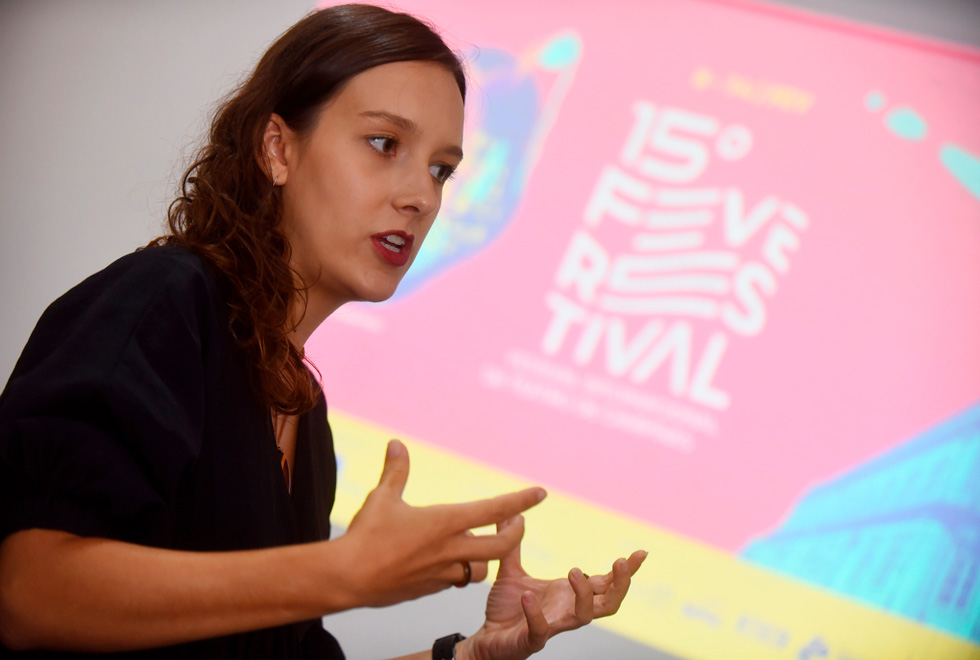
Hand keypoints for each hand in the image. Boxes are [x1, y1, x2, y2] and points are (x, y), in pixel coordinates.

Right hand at [337, 440, 546, 607]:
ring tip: (478, 543)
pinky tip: (447, 562)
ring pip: (480, 570)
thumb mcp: (382, 497)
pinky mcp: (429, 588)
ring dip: (485, 557)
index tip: (540, 493)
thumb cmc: (365, 536)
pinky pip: (454, 581)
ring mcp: (441, 572)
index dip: (521, 501)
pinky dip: (458, 571)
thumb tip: (397, 443)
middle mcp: (450, 549)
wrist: (347, 579)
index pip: (494, 509)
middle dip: (516, 533)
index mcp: (444, 522)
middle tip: (516, 523)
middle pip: (502, 546)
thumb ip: (396, 470)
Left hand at [457, 517, 646, 659]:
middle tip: (620, 562)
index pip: (606, 583)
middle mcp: (567, 610)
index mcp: (569, 594)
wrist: (486, 639)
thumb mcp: (511, 571)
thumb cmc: (506, 609)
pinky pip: (540, 630)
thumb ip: (514, 545)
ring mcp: (553, 626)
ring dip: (585, 594)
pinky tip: (526, 597)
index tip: (641, 553)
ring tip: (574, 571)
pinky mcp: (532, 640)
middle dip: (620, 584)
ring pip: (584, 616)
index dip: (625, 570)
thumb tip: (514, 514)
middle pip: (609, 603)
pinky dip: (535, 614)